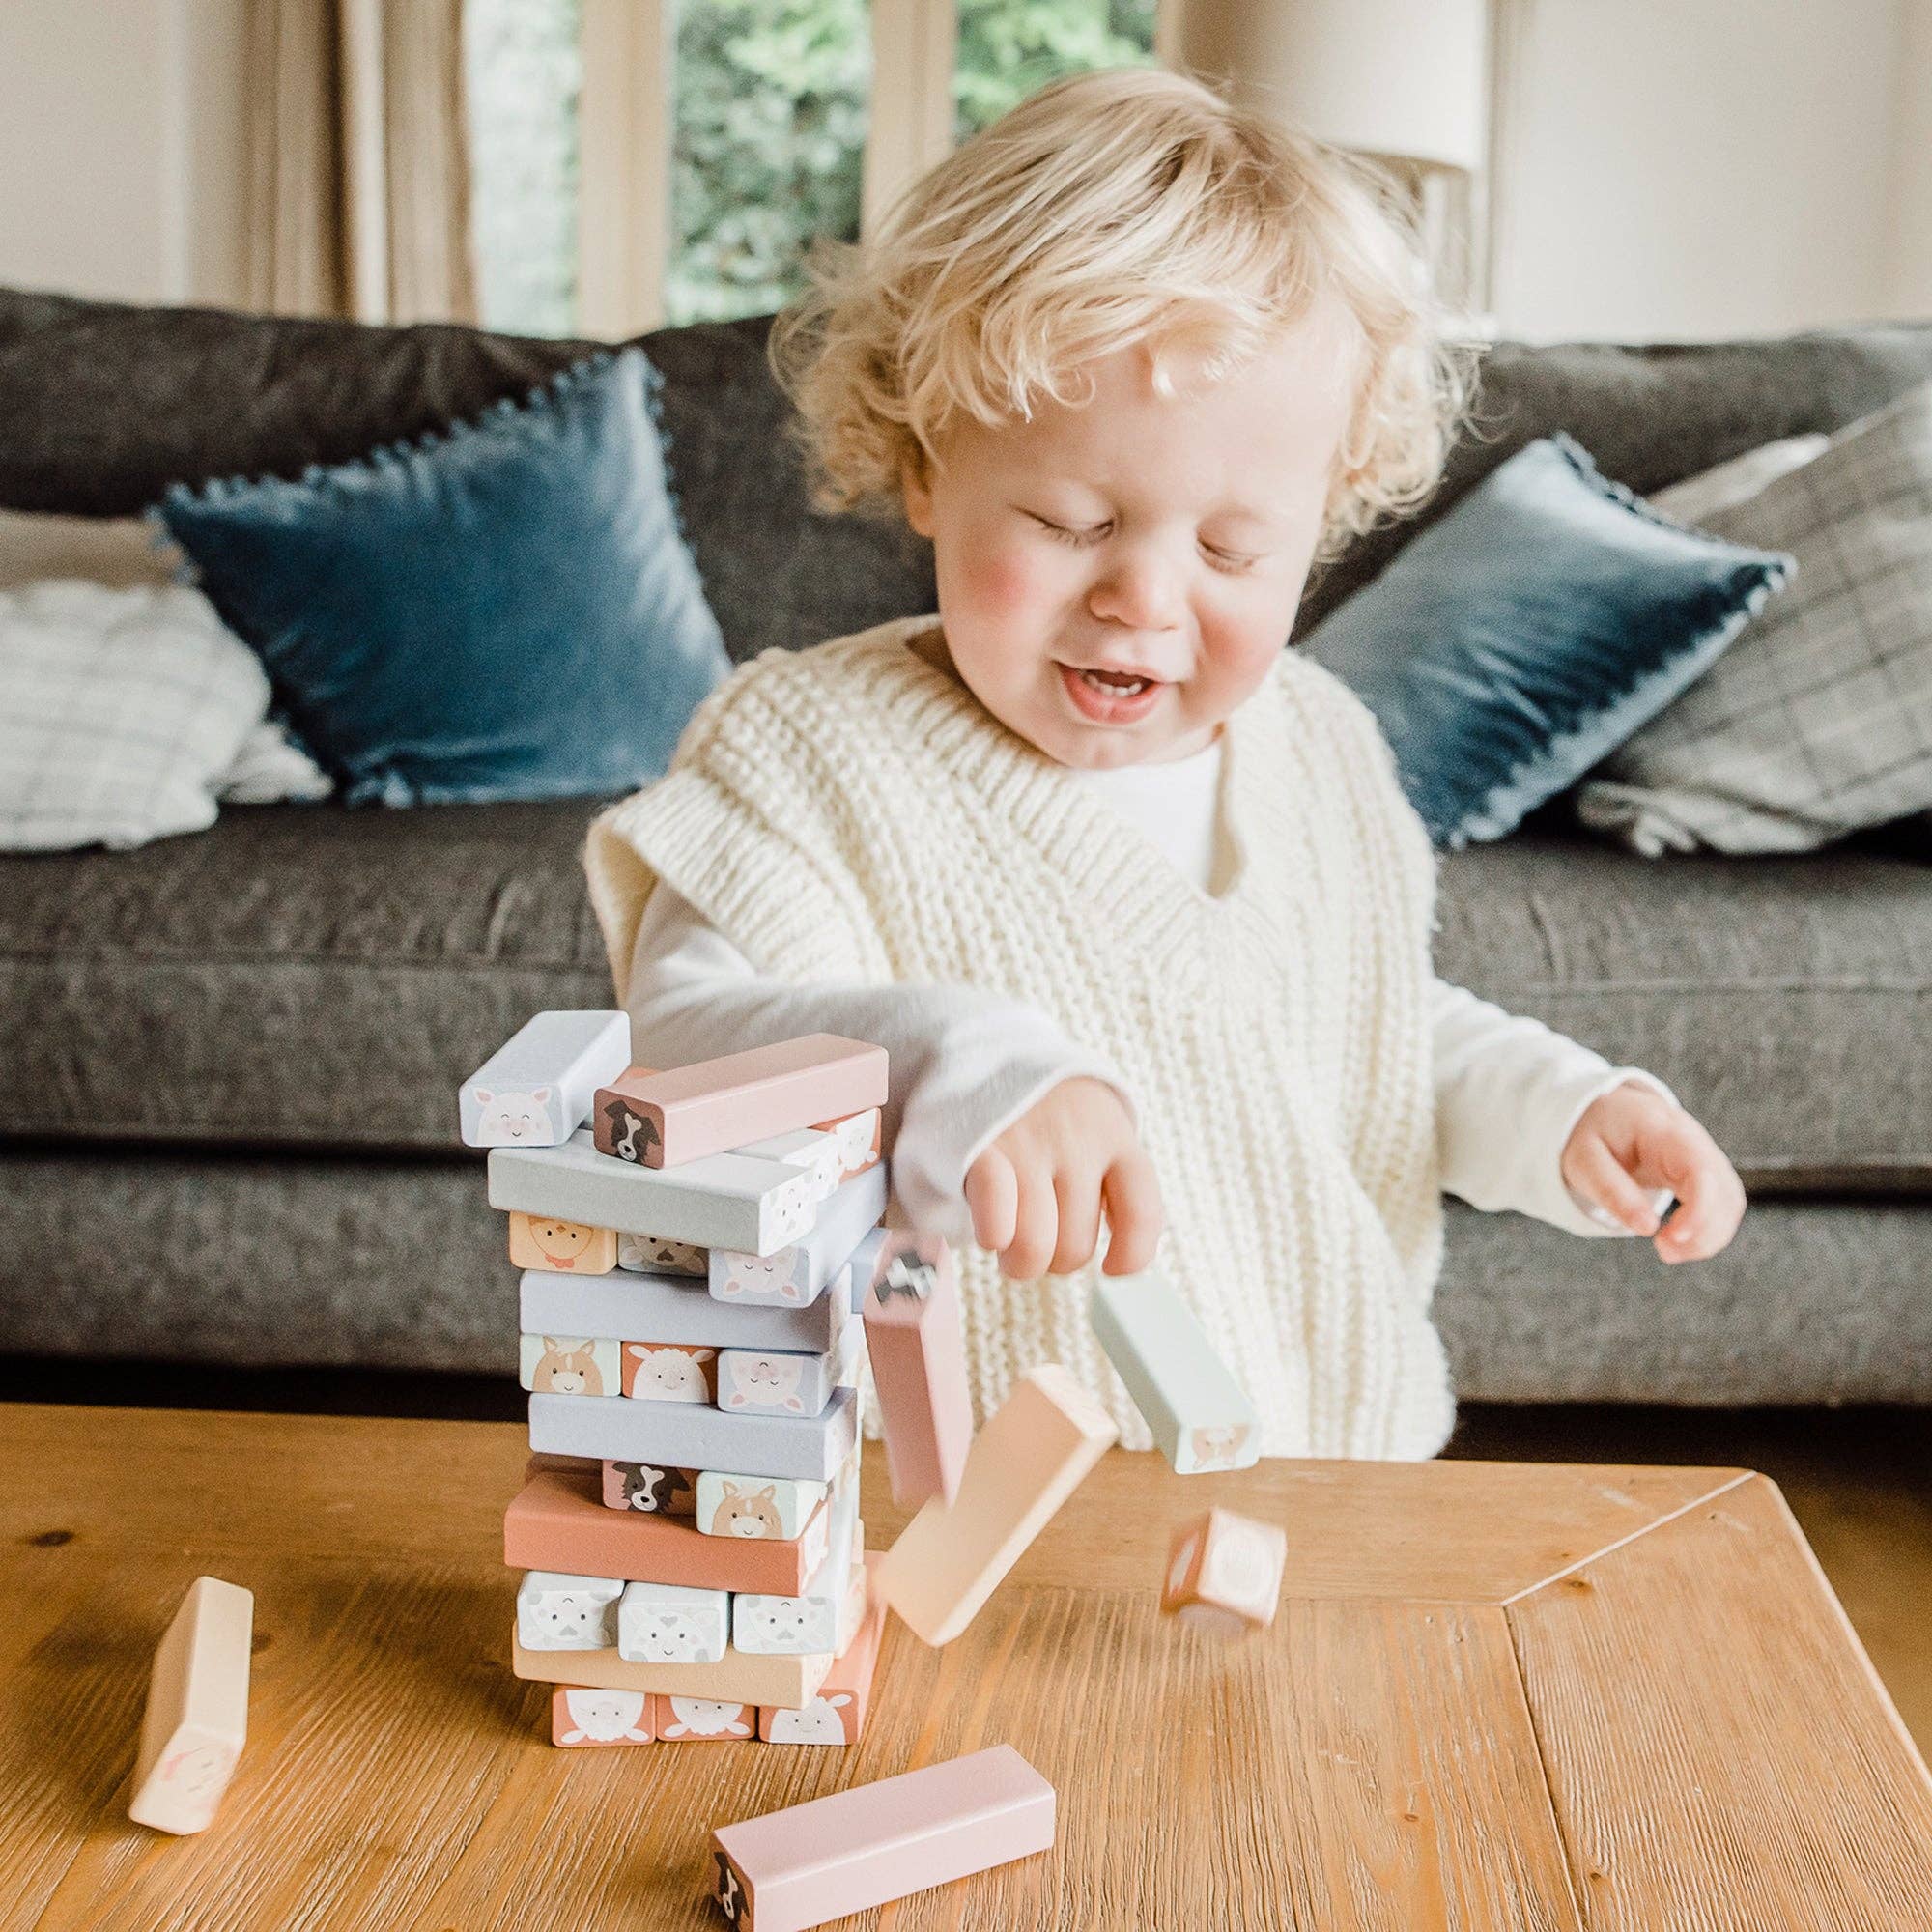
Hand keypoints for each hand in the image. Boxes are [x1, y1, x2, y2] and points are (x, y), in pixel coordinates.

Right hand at [963, 1076, 1162, 1279]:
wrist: (987, 1050)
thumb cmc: (1049, 1113)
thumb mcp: (1097, 1131)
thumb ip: (1116, 1184)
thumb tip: (1124, 1264)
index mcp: (1115, 1138)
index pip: (1142, 1213)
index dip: (1132, 1257)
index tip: (1114, 1269)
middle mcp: (1076, 1141)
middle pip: (1075, 1245)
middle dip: (1055, 1261)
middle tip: (1040, 1242)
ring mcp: (1027, 1145)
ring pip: (1034, 1247)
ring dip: (1020, 1263)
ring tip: (1011, 1246)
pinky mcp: (980, 1150)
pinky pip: (996, 1221)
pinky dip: (993, 1238)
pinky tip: (992, 1234)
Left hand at [1560, 1080, 1745, 1262]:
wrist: (1608, 1112)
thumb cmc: (1594, 1134)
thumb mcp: (1585, 1159)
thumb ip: (1611, 1190)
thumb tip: (1646, 1228)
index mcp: (1664, 1131)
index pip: (1701, 1170)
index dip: (1699, 1209)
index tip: (1674, 1238)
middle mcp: (1695, 1141)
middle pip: (1723, 1191)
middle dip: (1703, 1232)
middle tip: (1664, 1252)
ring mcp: (1706, 1156)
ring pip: (1728, 1202)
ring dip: (1708, 1236)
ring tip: (1667, 1251)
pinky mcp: (1706, 1173)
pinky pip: (1721, 1205)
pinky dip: (1707, 1230)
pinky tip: (1679, 1241)